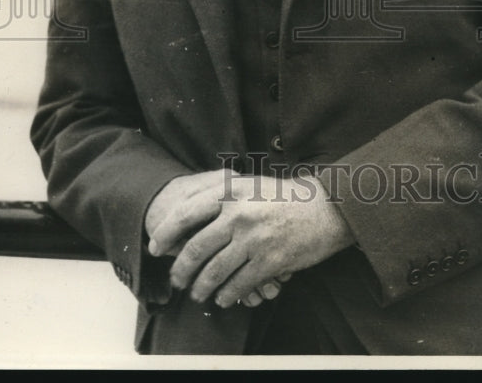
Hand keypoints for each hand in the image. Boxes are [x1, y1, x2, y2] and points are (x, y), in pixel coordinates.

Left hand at [149, 173, 353, 307]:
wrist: (326, 208)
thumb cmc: (286, 196)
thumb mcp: (251, 184)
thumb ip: (223, 194)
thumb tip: (190, 212)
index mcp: (231, 190)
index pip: (185, 212)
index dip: (165, 232)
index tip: (155, 246)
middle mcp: (238, 212)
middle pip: (195, 247)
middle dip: (180, 268)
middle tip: (176, 279)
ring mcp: (254, 237)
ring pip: (213, 271)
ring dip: (200, 287)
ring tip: (197, 293)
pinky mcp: (269, 260)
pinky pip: (238, 284)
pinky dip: (226, 295)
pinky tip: (223, 298)